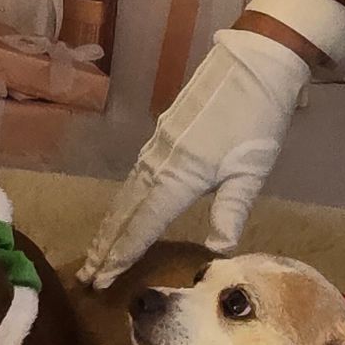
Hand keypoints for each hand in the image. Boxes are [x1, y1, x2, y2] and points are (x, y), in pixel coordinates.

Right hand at [79, 26, 311, 288]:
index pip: (142, 225)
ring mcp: (157, 146)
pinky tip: (120, 211)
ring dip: (109, 225)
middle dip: (105, 246)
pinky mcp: (162, 134)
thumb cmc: (259, 119)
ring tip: (95, 252)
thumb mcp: (252, 171)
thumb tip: (217, 252)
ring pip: (126, 194)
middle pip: (125, 212)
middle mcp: (159, 162)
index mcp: (179, 176)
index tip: (101, 280)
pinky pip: (134, 176)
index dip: (121, 255)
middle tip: (85, 276)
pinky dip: (122, 202)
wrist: (255, 64)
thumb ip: (231, 212)